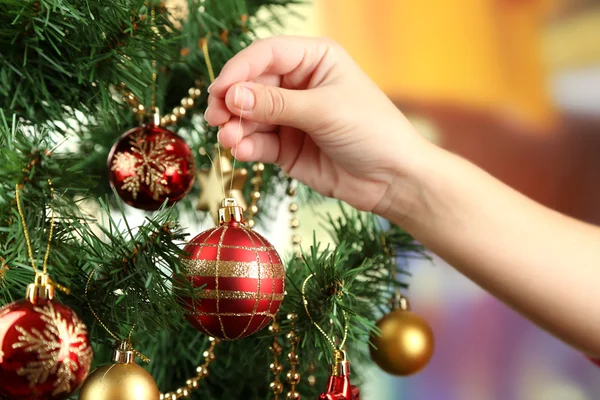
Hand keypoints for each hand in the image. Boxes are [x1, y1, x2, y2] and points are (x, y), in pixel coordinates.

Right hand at [205, 36, 429, 215]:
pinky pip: (257, 142)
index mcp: (314, 60)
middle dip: (231, 102)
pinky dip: (246, 146)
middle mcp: (299, 84)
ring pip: (249, 116)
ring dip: (235, 126)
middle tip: (215, 117)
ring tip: (229, 139)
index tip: (220, 90)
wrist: (392, 179)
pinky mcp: (286, 147)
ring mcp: (291, 117)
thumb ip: (276, 104)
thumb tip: (232, 95)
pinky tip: (242, 151)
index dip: (240, 70)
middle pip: (251, 85)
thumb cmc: (372, 131)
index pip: (266, 54)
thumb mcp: (324, 110)